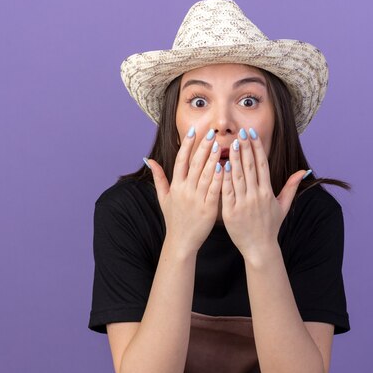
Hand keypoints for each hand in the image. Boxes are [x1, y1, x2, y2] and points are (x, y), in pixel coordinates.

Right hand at [146, 127, 223, 253]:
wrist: (181, 242)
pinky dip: (218, 178)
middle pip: (194, 164)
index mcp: (175, 186)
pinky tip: (224, 167)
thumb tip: (149, 160)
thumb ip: (158, 177)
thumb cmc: (174, 219)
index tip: (193, 130)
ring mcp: (196, 200)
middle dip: (203, 147)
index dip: (186, 145)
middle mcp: (184, 191)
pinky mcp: (208, 209)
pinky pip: (214, 190)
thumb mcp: (163, 198)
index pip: (180, 160)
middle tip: (211, 133)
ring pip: (205, 175)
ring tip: (219, 145)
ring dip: (212, 159)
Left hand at [221, 128, 308, 258]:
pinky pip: (227, 192)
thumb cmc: (270, 226)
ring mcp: (243, 204)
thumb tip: (303, 172)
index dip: (257, 147)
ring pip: (238, 177)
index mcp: (267, 192)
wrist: (259, 248)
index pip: (262, 164)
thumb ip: (291, 187)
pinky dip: (224, 179)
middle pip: (250, 167)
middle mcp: (256, 196)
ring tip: (230, 143)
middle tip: (239, 132)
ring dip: (234, 159)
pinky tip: (220, 165)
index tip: (252, 133)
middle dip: (245, 148)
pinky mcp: (231, 212)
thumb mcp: (283, 206)